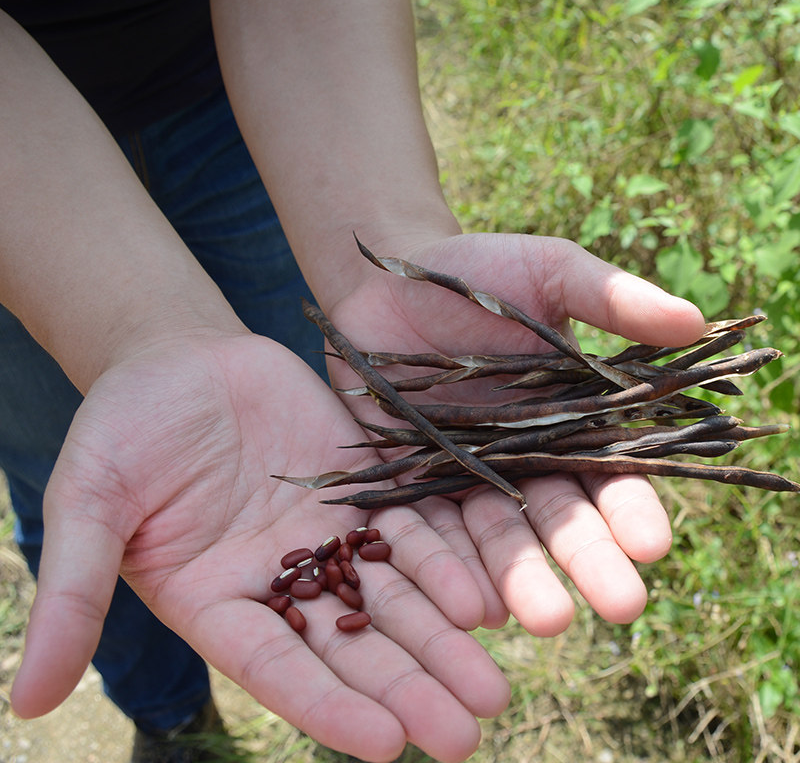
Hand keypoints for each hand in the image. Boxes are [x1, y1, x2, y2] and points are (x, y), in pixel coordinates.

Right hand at [10, 332, 510, 762]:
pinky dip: (444, 562)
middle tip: (469, 731)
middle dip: (410, 686)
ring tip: (493, 685)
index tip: (388, 744)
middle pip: (353, 645)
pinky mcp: (360, 486)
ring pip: (393, 596)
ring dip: (443, 639)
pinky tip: (483, 595)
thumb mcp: (88, 503)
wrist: (180, 359)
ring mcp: (326, 534)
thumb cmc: (123, 428)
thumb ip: (72, 592)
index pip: (280, 667)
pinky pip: (409, 528)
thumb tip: (26, 703)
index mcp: (217, 601)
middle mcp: (281, 581)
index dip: (330, 705)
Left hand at [326, 232, 706, 633]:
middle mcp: (524, 458)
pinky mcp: (410, 482)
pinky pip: (429, 529)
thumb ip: (612, 297)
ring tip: (544, 620)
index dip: (632, 507)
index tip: (652, 541)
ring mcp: (467, 475)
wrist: (387, 280)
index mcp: (570, 417)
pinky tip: (468, 603)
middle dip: (590, 561)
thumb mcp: (548, 271)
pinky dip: (447, 563)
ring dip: (522, 579)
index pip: (610, 471)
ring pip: (499, 537)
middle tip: (620, 607)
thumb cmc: (476, 270)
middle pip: (561, 518)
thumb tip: (698, 321)